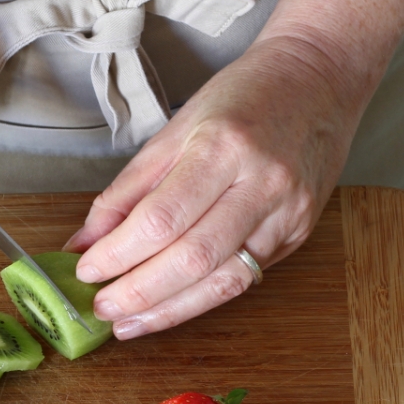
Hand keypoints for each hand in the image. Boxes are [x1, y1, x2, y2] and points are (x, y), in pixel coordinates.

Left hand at [64, 36, 362, 338]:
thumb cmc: (243, 97)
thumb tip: (85, 241)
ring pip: (223, 281)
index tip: (85, 270)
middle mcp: (261, 183)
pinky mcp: (298, 234)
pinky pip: (244, 278)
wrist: (318, 81)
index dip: (118, 254)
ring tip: (128, 323)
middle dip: (139, 293)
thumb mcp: (175, 129)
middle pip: (192, 258)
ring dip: (168, 311)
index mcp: (222, 146)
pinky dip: (200, 298)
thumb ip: (128, 190)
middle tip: (101, 307)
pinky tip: (169, 307)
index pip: (160, 219)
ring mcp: (287, 213)